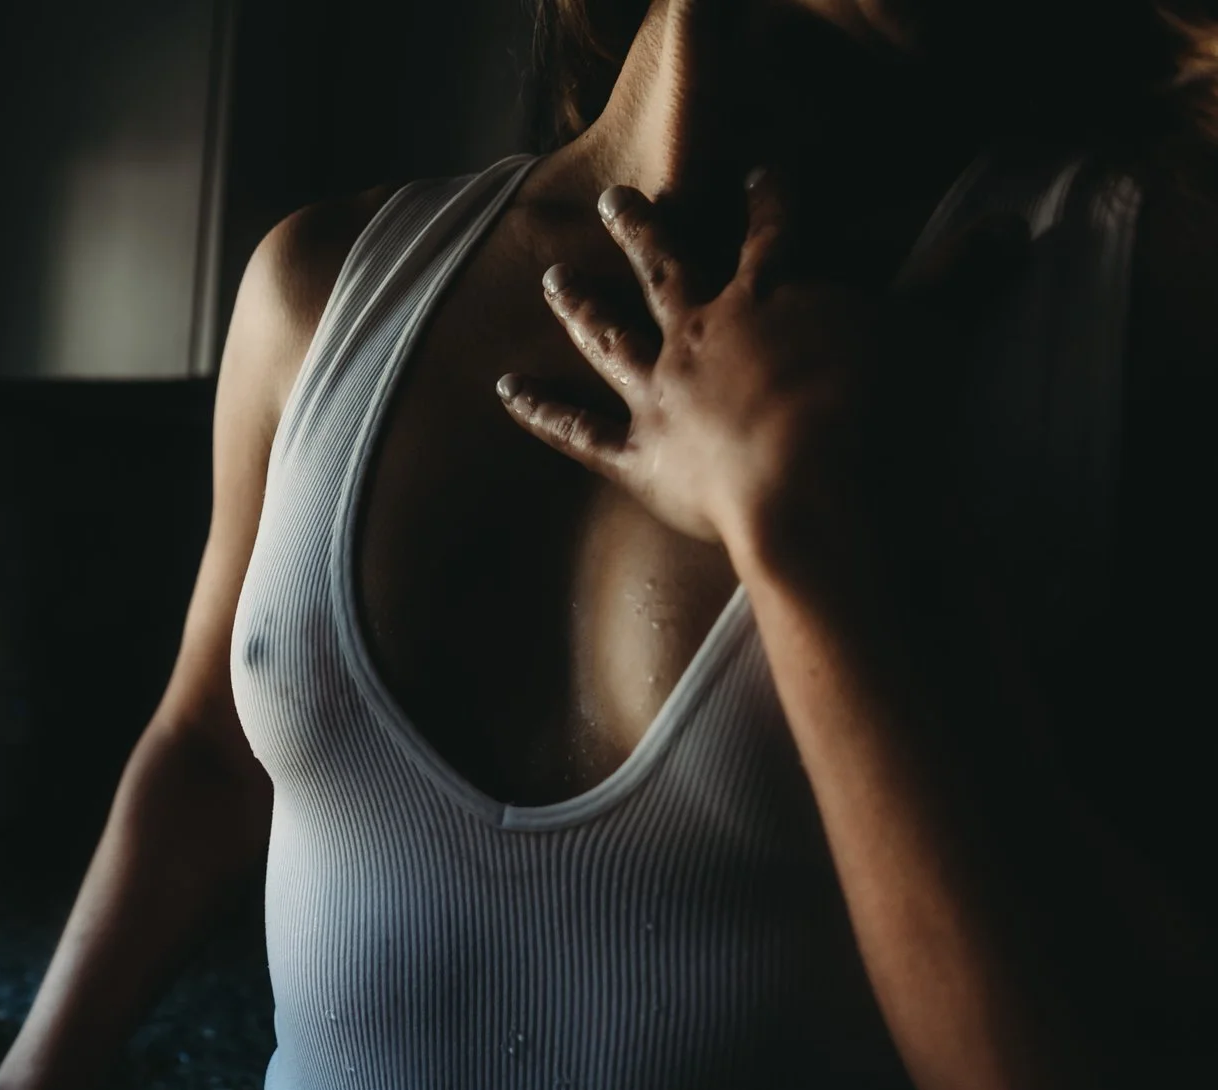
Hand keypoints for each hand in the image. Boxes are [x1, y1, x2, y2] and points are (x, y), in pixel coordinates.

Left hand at [495, 172, 1023, 572]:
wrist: (810, 490)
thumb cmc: (870, 412)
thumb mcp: (925, 333)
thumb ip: (958, 279)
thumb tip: (1014, 226)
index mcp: (769, 296)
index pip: (773, 229)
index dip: (769, 198)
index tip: (757, 170)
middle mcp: (701, 332)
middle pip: (665, 267)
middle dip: (641, 230)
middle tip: (614, 201)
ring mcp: (661, 394)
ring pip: (608, 336)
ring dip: (578, 307)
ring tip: (552, 278)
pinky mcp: (638, 458)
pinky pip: (576, 433)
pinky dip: (538, 412)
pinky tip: (504, 392)